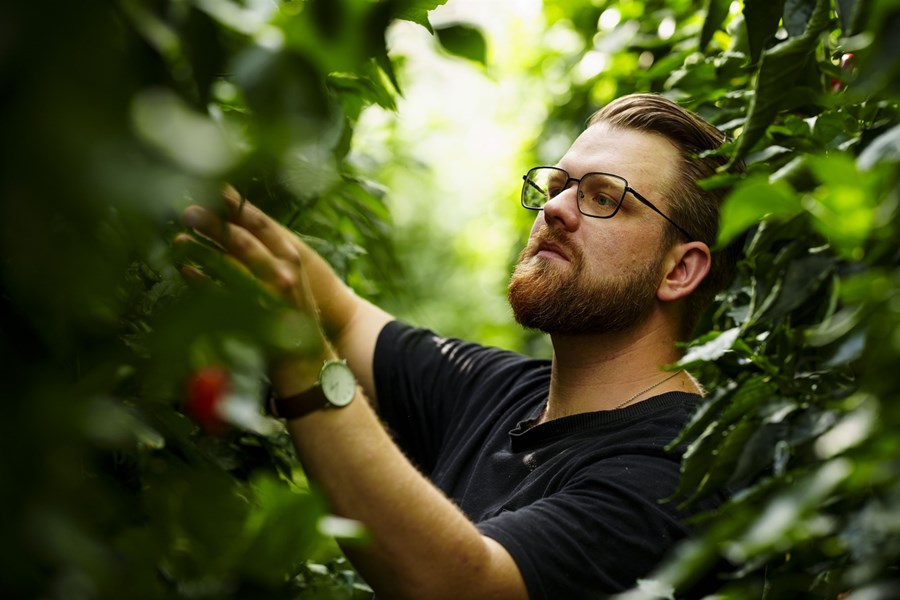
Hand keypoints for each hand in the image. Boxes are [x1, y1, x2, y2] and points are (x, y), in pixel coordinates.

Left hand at [179, 186, 316, 312]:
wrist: (306, 355)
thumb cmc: (291, 308)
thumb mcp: (287, 273)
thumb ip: (266, 247)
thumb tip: (232, 212)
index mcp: (290, 258)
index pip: (261, 224)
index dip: (236, 204)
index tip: (214, 188)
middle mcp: (281, 274)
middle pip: (241, 241)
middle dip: (212, 223)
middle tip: (188, 210)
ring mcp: (266, 296)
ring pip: (227, 266)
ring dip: (200, 250)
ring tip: (179, 239)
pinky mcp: (251, 318)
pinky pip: (218, 295)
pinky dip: (200, 281)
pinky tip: (184, 270)